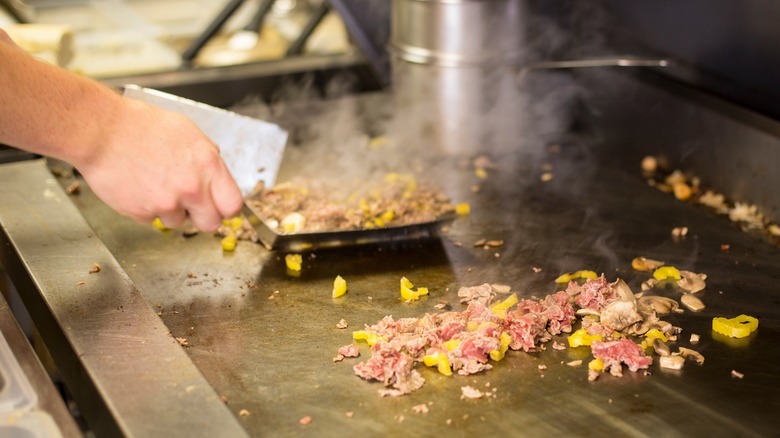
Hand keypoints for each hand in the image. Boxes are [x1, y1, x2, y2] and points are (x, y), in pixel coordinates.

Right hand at [75, 97, 242, 231]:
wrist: (100, 131)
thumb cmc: (140, 125)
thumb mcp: (187, 132)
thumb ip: (207, 157)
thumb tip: (216, 175)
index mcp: (208, 164)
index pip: (233, 205)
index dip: (226, 208)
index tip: (219, 207)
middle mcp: (192, 187)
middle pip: (211, 224)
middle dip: (202, 217)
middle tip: (190, 204)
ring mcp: (167, 203)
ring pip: (179, 223)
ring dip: (170, 210)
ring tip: (154, 184)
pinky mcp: (142, 213)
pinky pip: (152, 220)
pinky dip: (146, 208)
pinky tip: (139, 186)